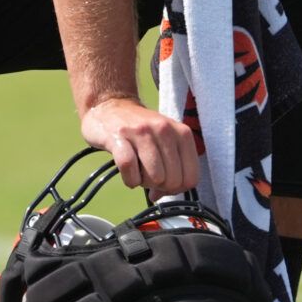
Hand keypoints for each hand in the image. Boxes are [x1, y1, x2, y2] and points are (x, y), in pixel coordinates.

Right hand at [79, 98, 200, 194]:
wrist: (111, 106)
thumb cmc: (141, 131)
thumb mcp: (166, 143)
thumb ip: (174, 169)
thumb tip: (160, 195)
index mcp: (182, 133)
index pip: (191, 177)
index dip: (177, 189)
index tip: (164, 185)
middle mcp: (165, 130)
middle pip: (172, 180)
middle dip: (159, 186)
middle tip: (148, 176)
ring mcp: (142, 132)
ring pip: (155, 177)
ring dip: (144, 183)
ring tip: (138, 172)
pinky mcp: (119, 136)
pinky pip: (129, 169)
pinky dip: (129, 179)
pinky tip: (127, 174)